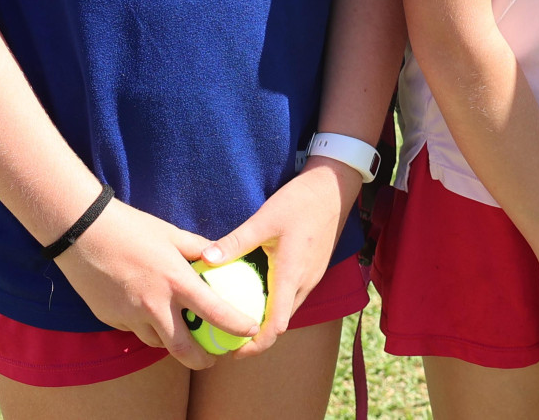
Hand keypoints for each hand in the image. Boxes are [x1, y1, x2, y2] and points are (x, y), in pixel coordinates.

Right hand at [54, 197, 264, 369]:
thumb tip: (221, 253)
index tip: (250, 331)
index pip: (215, 313)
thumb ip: (199, 248)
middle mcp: (154, 305)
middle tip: (211, 359)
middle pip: (182, 348)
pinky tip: (149, 314)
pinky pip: (134, 330)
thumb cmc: (131, 228)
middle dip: (201, 360)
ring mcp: (130, 315)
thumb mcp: (172, 234)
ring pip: (156, 342)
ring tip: (182, 336)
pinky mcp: (111, 319)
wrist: (82, 233)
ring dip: (172, 343)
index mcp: (176, 281)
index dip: (236, 326)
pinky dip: (146, 327)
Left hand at [197, 158, 360, 357]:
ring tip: (235, 316)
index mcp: (292, 276)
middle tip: (224, 336)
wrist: (334, 188)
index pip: (275, 326)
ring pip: (286, 309)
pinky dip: (273, 302)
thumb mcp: (264, 219)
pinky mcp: (312, 270)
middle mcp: (304, 283)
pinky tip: (253, 291)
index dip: (254, 345)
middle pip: (279, 323)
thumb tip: (204, 259)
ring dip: (264, 319)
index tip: (231, 351)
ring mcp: (311, 277)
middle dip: (254, 337)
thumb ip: (235, 241)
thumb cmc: (300, 202)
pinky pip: (291, 295)